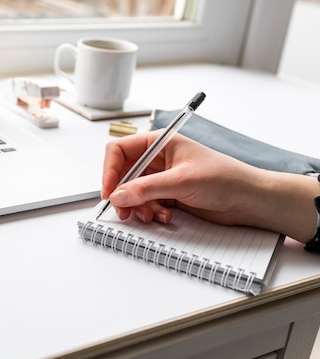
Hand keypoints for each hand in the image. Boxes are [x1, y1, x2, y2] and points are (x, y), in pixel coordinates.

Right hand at [101, 131, 319, 242]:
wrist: (249, 200)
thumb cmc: (225, 178)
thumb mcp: (181, 181)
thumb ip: (146, 188)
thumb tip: (118, 196)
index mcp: (159, 143)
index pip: (120, 151)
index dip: (110, 170)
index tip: (109, 192)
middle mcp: (157, 159)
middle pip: (123, 174)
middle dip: (122, 193)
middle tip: (124, 211)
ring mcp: (162, 177)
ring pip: (133, 192)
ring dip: (137, 206)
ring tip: (151, 215)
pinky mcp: (168, 194)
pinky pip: (145, 203)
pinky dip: (149, 211)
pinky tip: (164, 215)